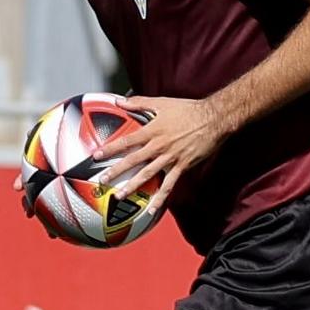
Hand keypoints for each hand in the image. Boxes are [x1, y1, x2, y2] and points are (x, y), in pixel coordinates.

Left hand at [98, 96, 230, 214]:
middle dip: (116, 171)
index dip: (111, 148)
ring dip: (133, 186)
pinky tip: (152, 209)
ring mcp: (170, 158)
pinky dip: (160, 198)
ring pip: (148, 174)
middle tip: (102, 180)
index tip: (96, 156)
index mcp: (152, 130)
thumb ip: (139, 102)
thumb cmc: (188, 109)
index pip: (127, 141)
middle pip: (133, 160)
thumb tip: (119, 101)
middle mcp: (159, 146)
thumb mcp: (162, 102)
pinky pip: (169, 185)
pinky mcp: (182, 166)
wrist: (213, 119)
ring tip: (119, 195)